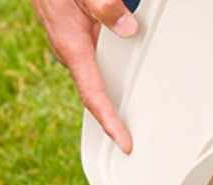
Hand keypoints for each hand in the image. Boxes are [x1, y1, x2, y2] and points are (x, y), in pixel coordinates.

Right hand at [31, 0, 136, 153]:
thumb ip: (103, 7)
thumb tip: (127, 28)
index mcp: (71, 48)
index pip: (93, 94)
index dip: (109, 122)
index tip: (124, 142)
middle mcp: (71, 54)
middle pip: (101, 90)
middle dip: (121, 110)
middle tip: (141, 132)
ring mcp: (75, 49)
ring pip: (104, 73)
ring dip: (123, 82)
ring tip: (141, 104)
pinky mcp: (80, 42)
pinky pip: (101, 61)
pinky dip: (118, 66)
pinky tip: (131, 71)